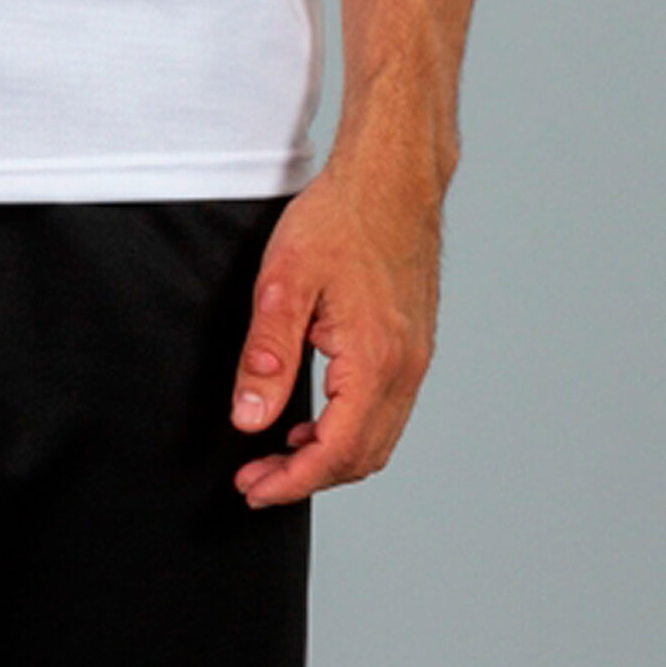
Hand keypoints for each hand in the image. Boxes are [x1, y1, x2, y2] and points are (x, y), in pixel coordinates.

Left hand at [229, 160, 442, 506]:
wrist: (391, 177)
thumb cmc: (339, 217)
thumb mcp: (285, 281)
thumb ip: (268, 355)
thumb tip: (250, 419)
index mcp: (375, 359)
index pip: (336, 452)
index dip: (291, 481)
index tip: (252, 489)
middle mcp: (405, 369)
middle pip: (361, 458)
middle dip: (306, 478)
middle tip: (255, 479)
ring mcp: (415, 359)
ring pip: (377, 438)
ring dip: (329, 458)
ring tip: (278, 453)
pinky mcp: (414, 346)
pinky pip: (385, 411)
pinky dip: (350, 430)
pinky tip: (314, 417)